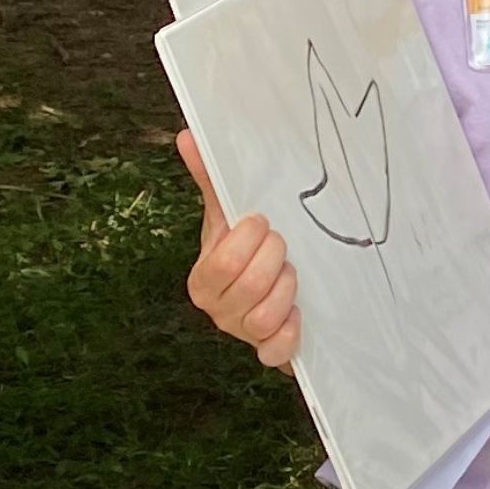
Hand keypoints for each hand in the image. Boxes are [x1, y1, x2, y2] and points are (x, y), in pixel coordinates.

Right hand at [178, 130, 298, 367]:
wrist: (277, 294)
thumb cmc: (250, 252)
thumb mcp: (230, 217)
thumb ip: (214, 181)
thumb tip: (190, 136)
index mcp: (202, 278)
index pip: (221, 262)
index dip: (248, 240)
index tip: (263, 222)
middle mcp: (217, 309)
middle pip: (247, 286)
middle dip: (275, 260)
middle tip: (284, 247)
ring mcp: (242, 333)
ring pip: (264, 317)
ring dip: (287, 291)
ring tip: (293, 275)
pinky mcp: (269, 352)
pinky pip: (275, 352)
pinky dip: (290, 334)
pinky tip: (300, 317)